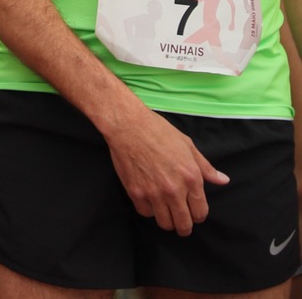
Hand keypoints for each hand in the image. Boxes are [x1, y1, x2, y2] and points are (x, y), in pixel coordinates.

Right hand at [103, 101, 228, 233]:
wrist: (128, 125)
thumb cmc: (159, 131)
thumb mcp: (188, 146)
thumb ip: (206, 167)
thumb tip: (223, 180)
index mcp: (191, 178)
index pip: (200, 212)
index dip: (198, 216)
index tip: (194, 214)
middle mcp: (174, 190)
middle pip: (183, 223)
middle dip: (185, 226)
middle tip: (181, 223)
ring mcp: (154, 193)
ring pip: (164, 223)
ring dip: (167, 221)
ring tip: (165, 214)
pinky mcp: (135, 192)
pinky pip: (145, 212)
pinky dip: (149, 210)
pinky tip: (149, 202)